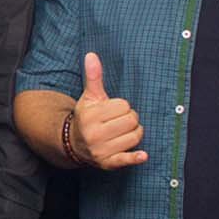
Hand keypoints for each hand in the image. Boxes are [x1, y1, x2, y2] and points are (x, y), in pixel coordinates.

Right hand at [70, 52, 147, 169]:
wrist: (74, 143)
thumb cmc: (87, 116)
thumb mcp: (90, 97)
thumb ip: (94, 77)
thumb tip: (91, 55)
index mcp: (90, 115)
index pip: (124, 106)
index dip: (122, 107)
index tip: (113, 111)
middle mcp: (94, 134)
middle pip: (131, 121)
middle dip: (129, 119)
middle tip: (118, 122)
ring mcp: (101, 149)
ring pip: (134, 137)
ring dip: (133, 134)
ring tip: (121, 133)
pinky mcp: (108, 162)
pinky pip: (125, 160)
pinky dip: (135, 157)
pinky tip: (143, 155)